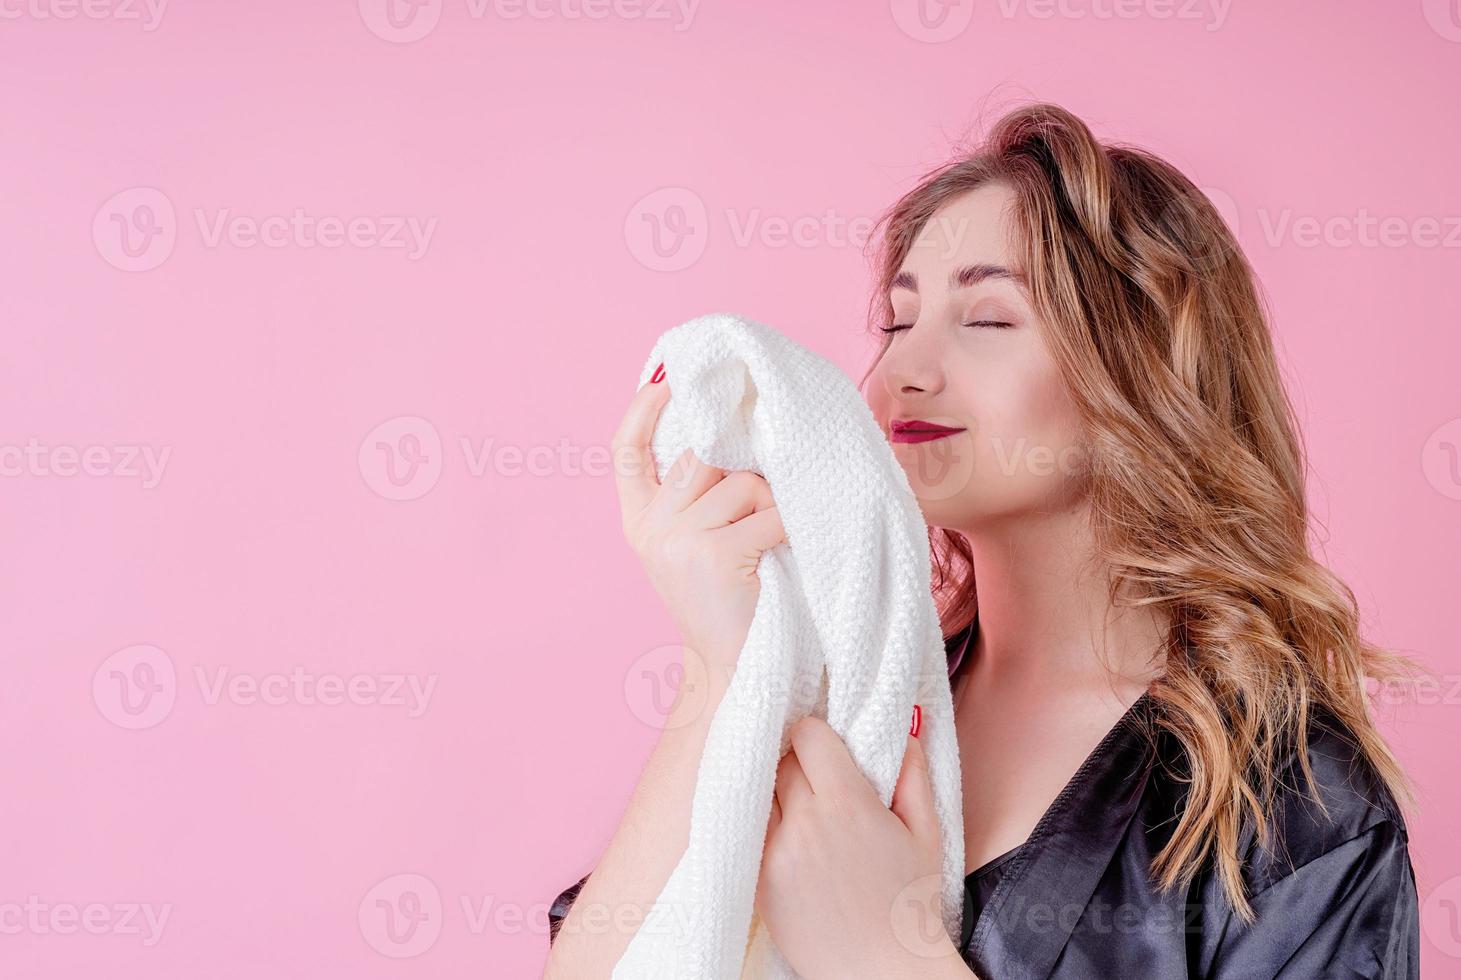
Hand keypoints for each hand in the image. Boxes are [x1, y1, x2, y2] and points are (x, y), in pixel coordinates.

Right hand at [611, 367, 786, 687]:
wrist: (737, 670)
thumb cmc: (731, 600)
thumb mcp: (696, 543)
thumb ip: (696, 494)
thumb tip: (730, 426)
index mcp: (640, 521)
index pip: (627, 450)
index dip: (644, 409)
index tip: (665, 377)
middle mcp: (651, 527)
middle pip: (705, 456)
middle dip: (744, 475)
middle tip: (759, 514)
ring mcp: (678, 540)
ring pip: (743, 482)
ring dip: (771, 507)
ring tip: (768, 546)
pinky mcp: (715, 555)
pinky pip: (769, 513)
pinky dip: (788, 529)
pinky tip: (784, 553)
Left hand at [754, 716, 965, 979]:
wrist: (881, 969)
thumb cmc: (910, 902)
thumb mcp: (926, 832)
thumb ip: (913, 773)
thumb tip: (905, 726)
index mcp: (847, 803)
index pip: (807, 736)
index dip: (817, 736)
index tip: (827, 747)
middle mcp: (805, 822)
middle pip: (782, 761)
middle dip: (799, 762)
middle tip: (818, 779)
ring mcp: (776, 853)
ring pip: (760, 793)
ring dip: (777, 792)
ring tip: (800, 809)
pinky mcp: (758, 881)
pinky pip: (750, 832)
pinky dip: (764, 826)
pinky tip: (787, 838)